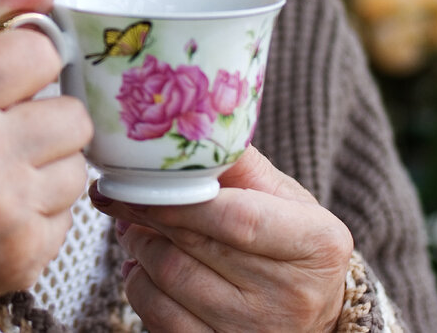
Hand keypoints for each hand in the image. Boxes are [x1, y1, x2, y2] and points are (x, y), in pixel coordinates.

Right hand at [0, 0, 93, 303]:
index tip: (9, 78)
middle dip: (46, 118)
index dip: (29, 63)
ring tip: (1, 174)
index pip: (42, 51)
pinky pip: (70, 216)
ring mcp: (4, 212)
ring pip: (80, 166)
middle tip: (5, 132)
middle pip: (74, 113)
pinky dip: (41, 211)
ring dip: (48, 167)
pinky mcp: (23, 258)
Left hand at [94, 147, 352, 331]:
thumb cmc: (290, 242)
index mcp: (317, 244)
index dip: (178, 201)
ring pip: (167, 279)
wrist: (312, 310)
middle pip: (193, 246)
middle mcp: (292, 295)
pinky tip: (145, 268)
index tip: (135, 181)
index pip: (236, 219)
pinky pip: (157, 316)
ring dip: (137, 247)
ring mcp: (256, 332)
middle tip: (119, 194)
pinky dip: (139, 285)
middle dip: (144, 214)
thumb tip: (183, 124)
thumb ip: (238, 162)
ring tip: (138, 229)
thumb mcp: (283, 196)